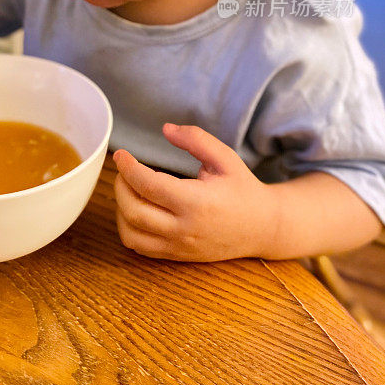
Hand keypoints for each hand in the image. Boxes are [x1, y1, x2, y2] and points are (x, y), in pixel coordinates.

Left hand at [113, 123, 273, 261]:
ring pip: (131, 234)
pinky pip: (140, 247)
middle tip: (124, 170)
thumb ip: (196, 139)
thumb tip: (165, 129)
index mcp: (197, 202)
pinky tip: (136, 209)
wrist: (263, 227)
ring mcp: (179, 246)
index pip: (149, 185)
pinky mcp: (177, 256)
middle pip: (134, 211)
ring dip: (121, 210)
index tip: (121, 154)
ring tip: (130, 190)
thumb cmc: (242, 189)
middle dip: (120, 186)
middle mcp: (185, 228)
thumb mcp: (225, 158)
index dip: (128, 168)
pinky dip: (129, 228)